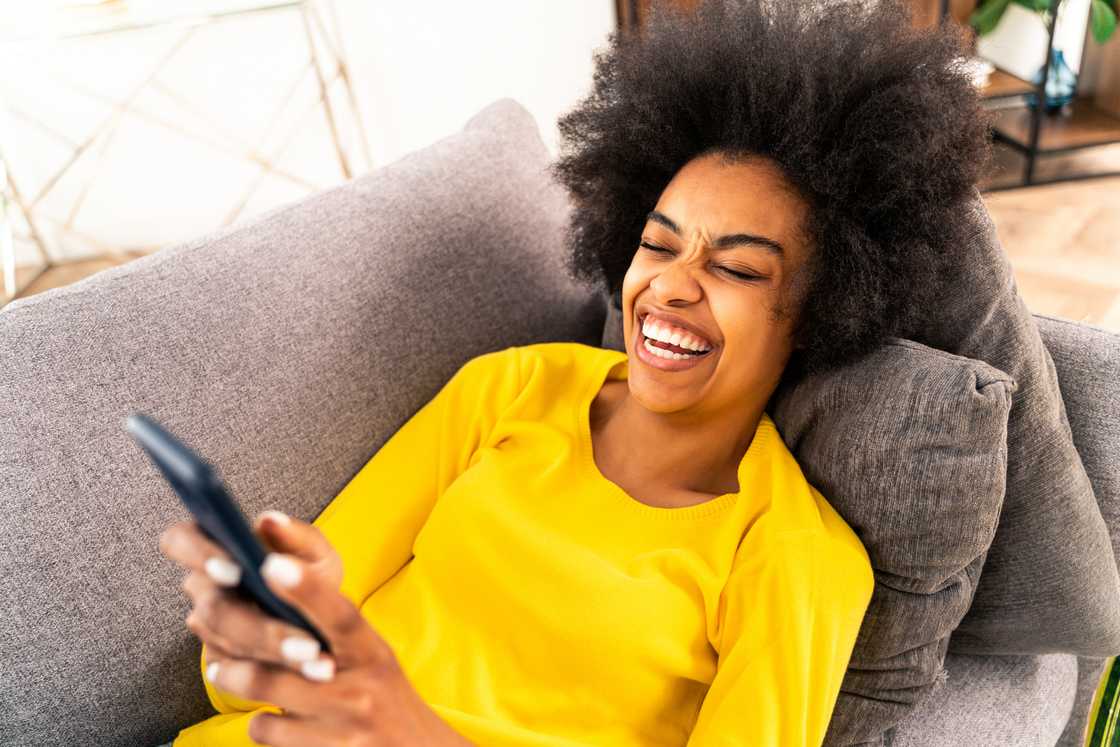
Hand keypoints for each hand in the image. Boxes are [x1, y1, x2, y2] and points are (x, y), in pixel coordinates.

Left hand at [159, 511, 474, 745]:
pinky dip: (261, 723)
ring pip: (266, 701)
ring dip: (237, 681)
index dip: (308, 589)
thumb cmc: (384, 695)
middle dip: (240, 643)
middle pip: (287, 662)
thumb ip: (334, 627)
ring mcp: (342, 729)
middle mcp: (359, 689)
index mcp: (372, 652)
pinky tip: (268, 716)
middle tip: (202, 622)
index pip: (341, 615)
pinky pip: (269, 734)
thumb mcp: (372, 655)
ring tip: (223, 669)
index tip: (272, 562)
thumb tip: (279, 580)